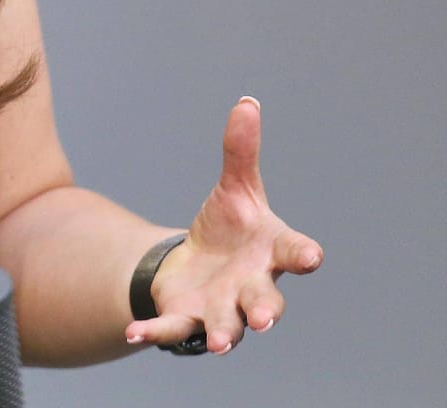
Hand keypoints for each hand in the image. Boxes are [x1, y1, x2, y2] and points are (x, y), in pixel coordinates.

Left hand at [124, 96, 321, 355]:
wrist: (200, 263)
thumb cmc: (231, 227)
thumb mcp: (236, 188)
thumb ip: (240, 151)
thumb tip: (246, 102)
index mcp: (270, 251)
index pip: (293, 252)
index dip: (303, 255)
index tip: (312, 258)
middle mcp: (252, 286)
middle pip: (264, 301)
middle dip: (264, 309)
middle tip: (264, 319)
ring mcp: (222, 307)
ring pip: (227, 327)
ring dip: (224, 335)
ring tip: (219, 344)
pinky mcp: (189, 318)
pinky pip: (173, 330)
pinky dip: (155, 333)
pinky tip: (134, 332)